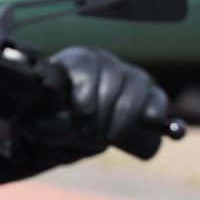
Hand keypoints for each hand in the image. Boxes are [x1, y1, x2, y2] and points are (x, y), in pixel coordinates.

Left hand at [27, 46, 171, 160]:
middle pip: (113, 74)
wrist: (66, 129)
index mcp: (76, 61)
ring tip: (110, 137)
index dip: (86, 86)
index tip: (82, 111)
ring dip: (126, 113)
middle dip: (105, 108)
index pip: (86, 63)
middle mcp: (105, 63)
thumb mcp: (41, 123)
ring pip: (137, 84)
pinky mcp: (147, 95)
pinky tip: (151, 121)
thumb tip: (71, 121)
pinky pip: (158, 97)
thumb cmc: (50, 119)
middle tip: (91, 134)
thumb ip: (50, 123)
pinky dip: (157, 108)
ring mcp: (128, 76)